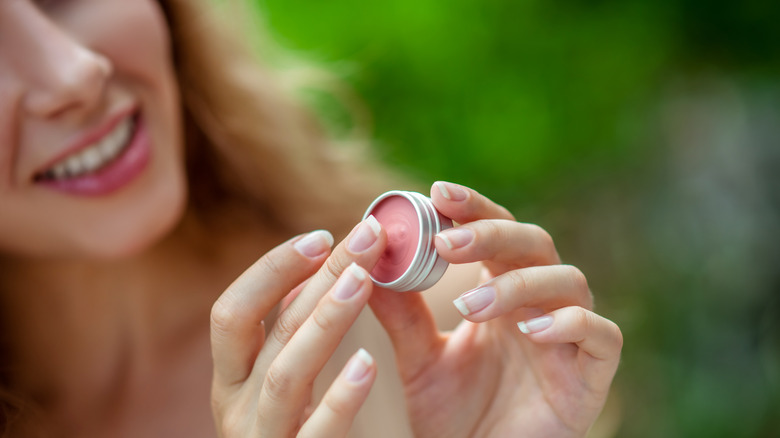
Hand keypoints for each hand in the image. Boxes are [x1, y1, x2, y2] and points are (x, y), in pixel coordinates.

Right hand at [209, 217, 386, 436]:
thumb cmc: (311, 429)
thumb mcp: (300, 375)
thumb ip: (308, 327)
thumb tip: (347, 257)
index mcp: (232, 377)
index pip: (233, 312)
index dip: (271, 269)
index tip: (322, 237)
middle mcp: (235, 407)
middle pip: (264, 333)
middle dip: (312, 280)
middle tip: (365, 240)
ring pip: (284, 376)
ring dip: (324, 323)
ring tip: (364, 281)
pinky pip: (315, 434)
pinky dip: (340, 399)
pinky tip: (370, 365)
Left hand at [369, 182, 622, 437]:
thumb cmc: (456, 415)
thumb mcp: (420, 360)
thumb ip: (401, 314)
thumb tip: (365, 259)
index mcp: (502, 291)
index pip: (495, 232)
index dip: (473, 208)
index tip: (436, 192)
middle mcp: (540, 304)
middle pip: (533, 243)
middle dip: (492, 235)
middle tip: (448, 241)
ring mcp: (570, 336)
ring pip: (568, 281)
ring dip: (519, 284)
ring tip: (471, 306)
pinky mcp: (593, 374)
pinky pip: (602, 335)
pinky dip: (571, 324)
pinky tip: (531, 333)